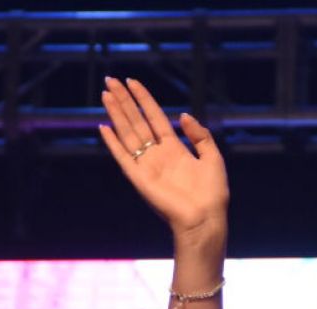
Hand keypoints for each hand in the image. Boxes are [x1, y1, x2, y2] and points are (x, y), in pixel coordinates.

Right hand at [98, 78, 227, 242]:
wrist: (205, 219)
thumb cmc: (212, 194)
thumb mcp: (212, 157)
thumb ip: (200, 135)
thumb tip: (183, 115)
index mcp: (174, 148)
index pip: (154, 117)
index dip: (143, 98)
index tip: (132, 81)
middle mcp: (157, 155)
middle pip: (136, 121)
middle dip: (124, 101)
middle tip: (110, 81)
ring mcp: (146, 166)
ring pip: (128, 133)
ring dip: (116, 114)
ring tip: (105, 94)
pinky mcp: (139, 179)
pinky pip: (123, 157)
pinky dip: (113, 143)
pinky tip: (103, 127)